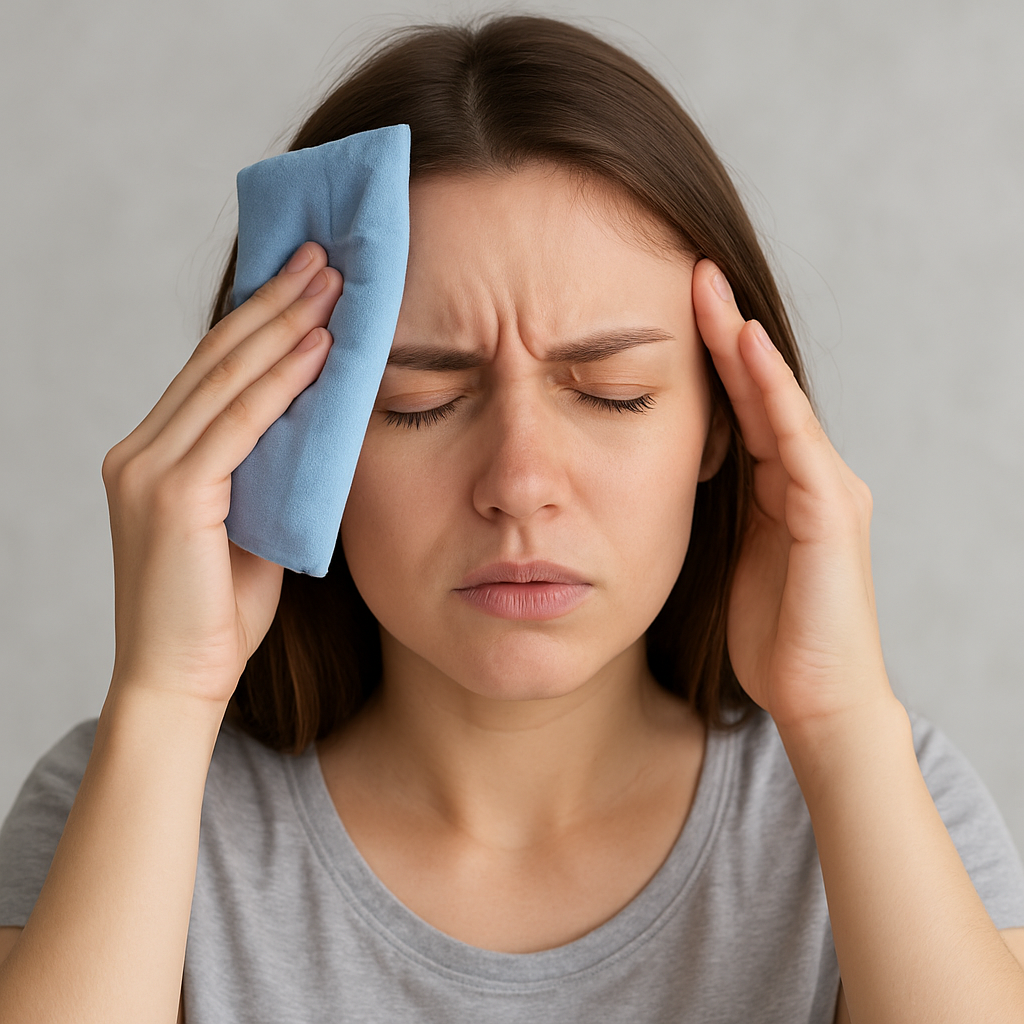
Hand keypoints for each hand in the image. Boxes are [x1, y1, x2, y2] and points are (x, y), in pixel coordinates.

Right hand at [100, 243, 341, 705]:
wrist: (179, 680)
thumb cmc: (220, 610)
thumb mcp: (252, 522)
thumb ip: (270, 469)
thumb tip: (320, 419)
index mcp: (156, 453)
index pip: (214, 370)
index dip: (261, 318)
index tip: (306, 279)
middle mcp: (141, 449)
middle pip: (218, 358)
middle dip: (277, 302)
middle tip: (325, 257)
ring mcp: (147, 468)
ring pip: (227, 378)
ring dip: (286, 325)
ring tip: (333, 283)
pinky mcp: (170, 494)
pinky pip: (238, 424)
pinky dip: (281, 383)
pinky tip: (319, 348)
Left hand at [692, 259, 891, 728]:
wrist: (819, 698)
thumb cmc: (772, 634)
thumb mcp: (728, 557)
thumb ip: (711, 512)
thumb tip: (660, 477)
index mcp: (779, 486)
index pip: (741, 405)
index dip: (709, 354)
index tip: (670, 306)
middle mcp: (807, 476)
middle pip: (760, 387)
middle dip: (725, 329)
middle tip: (689, 270)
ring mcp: (825, 490)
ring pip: (779, 401)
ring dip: (744, 344)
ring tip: (710, 290)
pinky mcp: (830, 513)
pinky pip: (796, 440)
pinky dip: (772, 393)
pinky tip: (746, 351)